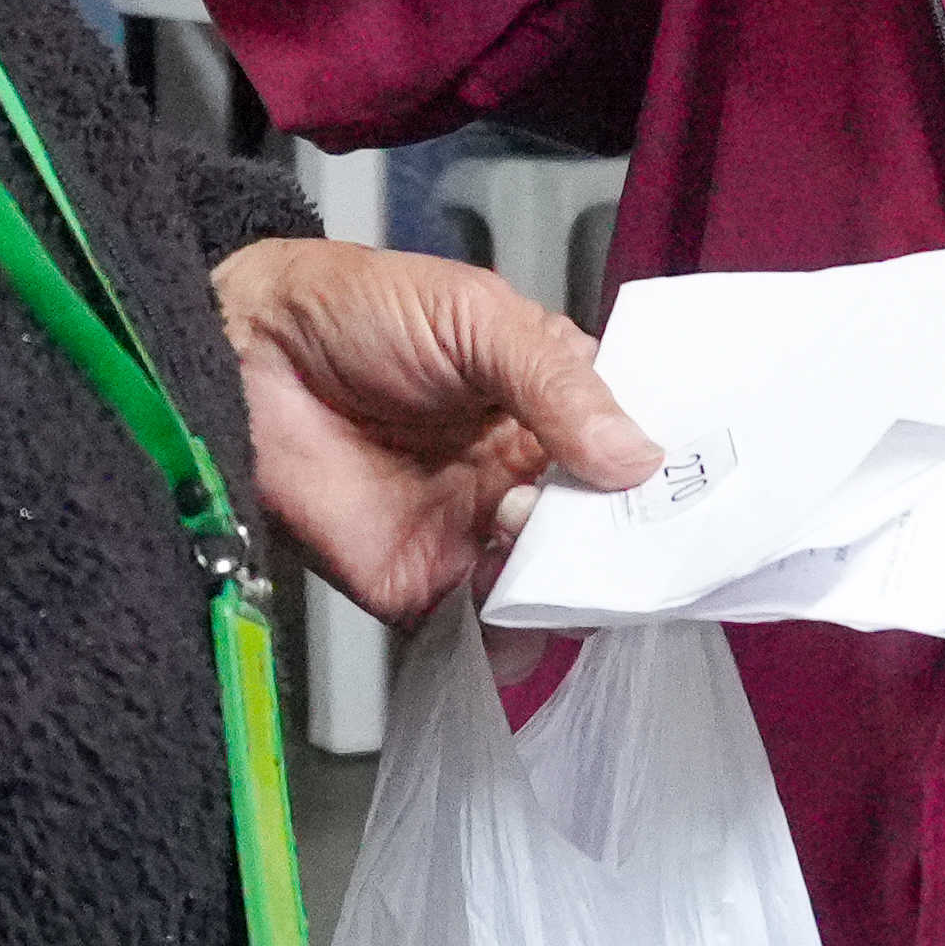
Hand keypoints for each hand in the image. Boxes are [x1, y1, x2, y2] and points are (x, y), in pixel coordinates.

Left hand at [213, 238, 660, 623]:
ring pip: (557, 590)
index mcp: (551, 405)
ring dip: (567, 583)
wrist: (244, 355)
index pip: (633, 454)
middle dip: (624, 543)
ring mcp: (477, 536)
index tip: (700, 493)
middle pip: (606, 535)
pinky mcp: (425, 587)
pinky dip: (510, 634)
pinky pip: (486, 633)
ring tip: (540, 542)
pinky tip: (506, 595)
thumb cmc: (353, 310)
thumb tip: (637, 456)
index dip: (666, 476)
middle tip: (624, 535)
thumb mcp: (475, 316)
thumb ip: (557, 384)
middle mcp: (525, 478)